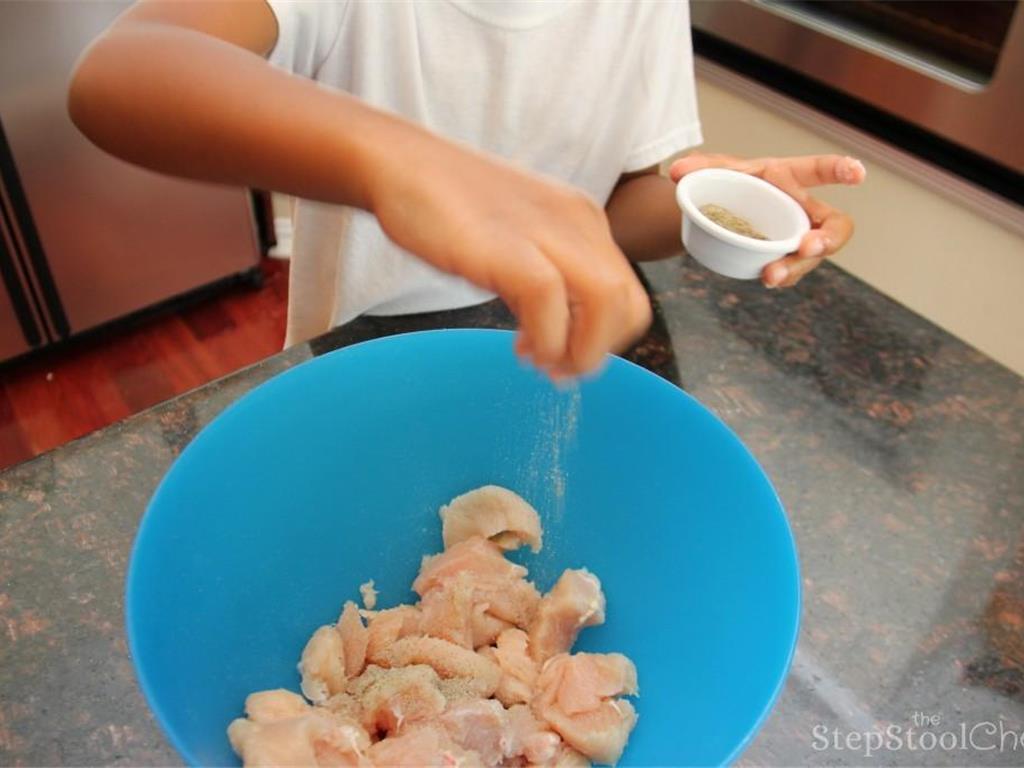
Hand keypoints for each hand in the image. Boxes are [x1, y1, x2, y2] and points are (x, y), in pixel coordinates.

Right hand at [369, 135, 651, 377]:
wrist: (402, 165)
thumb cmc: (449, 205)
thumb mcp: (516, 239)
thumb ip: (542, 278)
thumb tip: (552, 333)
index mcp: (581, 221)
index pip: (628, 292)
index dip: (606, 338)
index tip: (567, 354)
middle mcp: (576, 223)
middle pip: (628, 303)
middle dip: (600, 351)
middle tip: (559, 370)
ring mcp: (546, 232)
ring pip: (606, 302)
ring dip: (581, 352)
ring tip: (543, 363)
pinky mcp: (510, 247)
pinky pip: (551, 303)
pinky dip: (546, 341)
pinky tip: (523, 349)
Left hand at [669, 153, 865, 287]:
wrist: (717, 209)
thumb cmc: (727, 181)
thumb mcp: (714, 170)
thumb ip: (700, 166)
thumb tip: (678, 172)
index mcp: (789, 178)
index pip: (820, 170)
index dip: (840, 170)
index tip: (857, 173)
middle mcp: (802, 209)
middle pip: (834, 226)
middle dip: (828, 239)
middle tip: (808, 247)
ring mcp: (797, 236)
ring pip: (812, 256)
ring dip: (796, 267)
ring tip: (771, 276)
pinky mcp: (785, 258)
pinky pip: (792, 270)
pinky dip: (782, 275)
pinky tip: (766, 278)